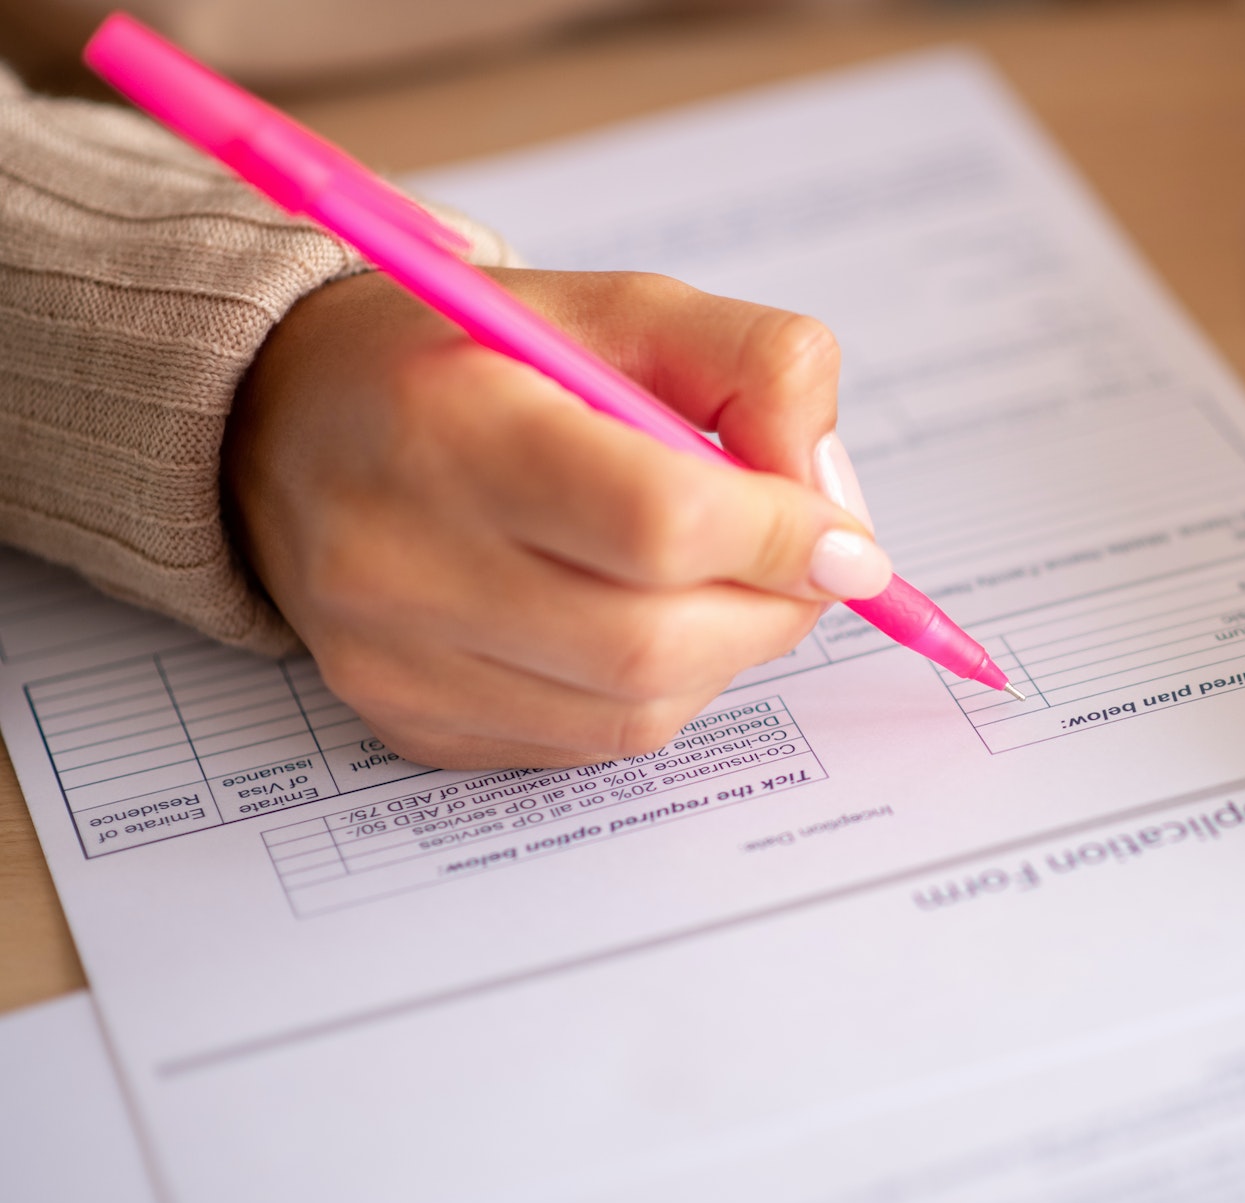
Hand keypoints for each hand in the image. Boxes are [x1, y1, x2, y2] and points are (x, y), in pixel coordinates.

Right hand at [225, 269, 886, 770]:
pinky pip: (590, 745)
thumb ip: (759, 369)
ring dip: (723, 656)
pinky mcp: (408, 723)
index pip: (656, 522)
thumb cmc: (477, 359)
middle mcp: (397, 553)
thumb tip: (833, 506)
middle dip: (770, 610)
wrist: (295, 423)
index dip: (778, 539)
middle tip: (799, 566)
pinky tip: (637, 620)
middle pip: (654, 641)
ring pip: (636, 712)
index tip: (844, 540)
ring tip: (716, 583)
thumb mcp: (627, 310)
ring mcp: (393, 657)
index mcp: (450, 418)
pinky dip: (656, 692)